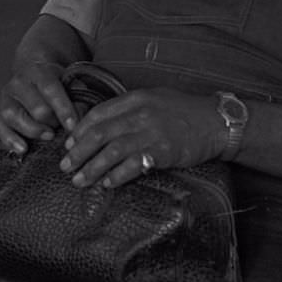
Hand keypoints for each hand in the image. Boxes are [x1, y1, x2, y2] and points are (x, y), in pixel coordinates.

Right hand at [0, 61, 79, 154]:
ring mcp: (5, 98)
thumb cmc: (56, 85)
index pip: (50, 89)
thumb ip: (78, 100)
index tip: (73, 126)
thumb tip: (79, 123)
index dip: (63, 108)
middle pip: (36, 108)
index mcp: (38, 71)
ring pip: (14, 117)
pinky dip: (10, 140)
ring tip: (48, 136)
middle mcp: (18, 82)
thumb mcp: (70, 85)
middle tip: (61, 127)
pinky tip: (23, 149)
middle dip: (52, 122)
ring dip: (34, 131)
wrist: (33, 78)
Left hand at [59, 88, 225, 187]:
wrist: (216, 122)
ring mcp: (151, 133)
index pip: (98, 114)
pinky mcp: (163, 152)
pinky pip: (133, 165)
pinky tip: (107, 183)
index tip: (69, 145)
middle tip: (66, 166)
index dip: (80, 130)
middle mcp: (140, 114)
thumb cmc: (184, 111)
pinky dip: (117, 175)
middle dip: (79, 152)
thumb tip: (102, 125)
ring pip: (112, 151)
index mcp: (135, 99)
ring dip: (92, 168)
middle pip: (99, 133)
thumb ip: (129, 109)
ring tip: (79, 180)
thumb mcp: (154, 99)